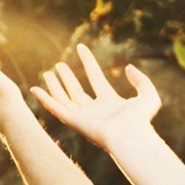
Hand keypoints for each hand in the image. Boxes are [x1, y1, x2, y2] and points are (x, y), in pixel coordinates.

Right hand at [30, 44, 161, 147]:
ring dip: (56, 86)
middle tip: (59, 65)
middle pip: (77, 91)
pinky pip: (57, 109)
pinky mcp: (75, 122)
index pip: (96, 78)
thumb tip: (128, 67)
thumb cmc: (141, 120)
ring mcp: (84, 117)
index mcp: (111, 102)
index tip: (81, 47)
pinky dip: (46, 100)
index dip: (89, 62)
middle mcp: (95, 110)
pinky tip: (36, 89)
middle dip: (68, 78)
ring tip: (48, 72)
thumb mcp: (148, 95)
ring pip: (65, 99)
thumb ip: (141, 80)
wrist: (131, 137)